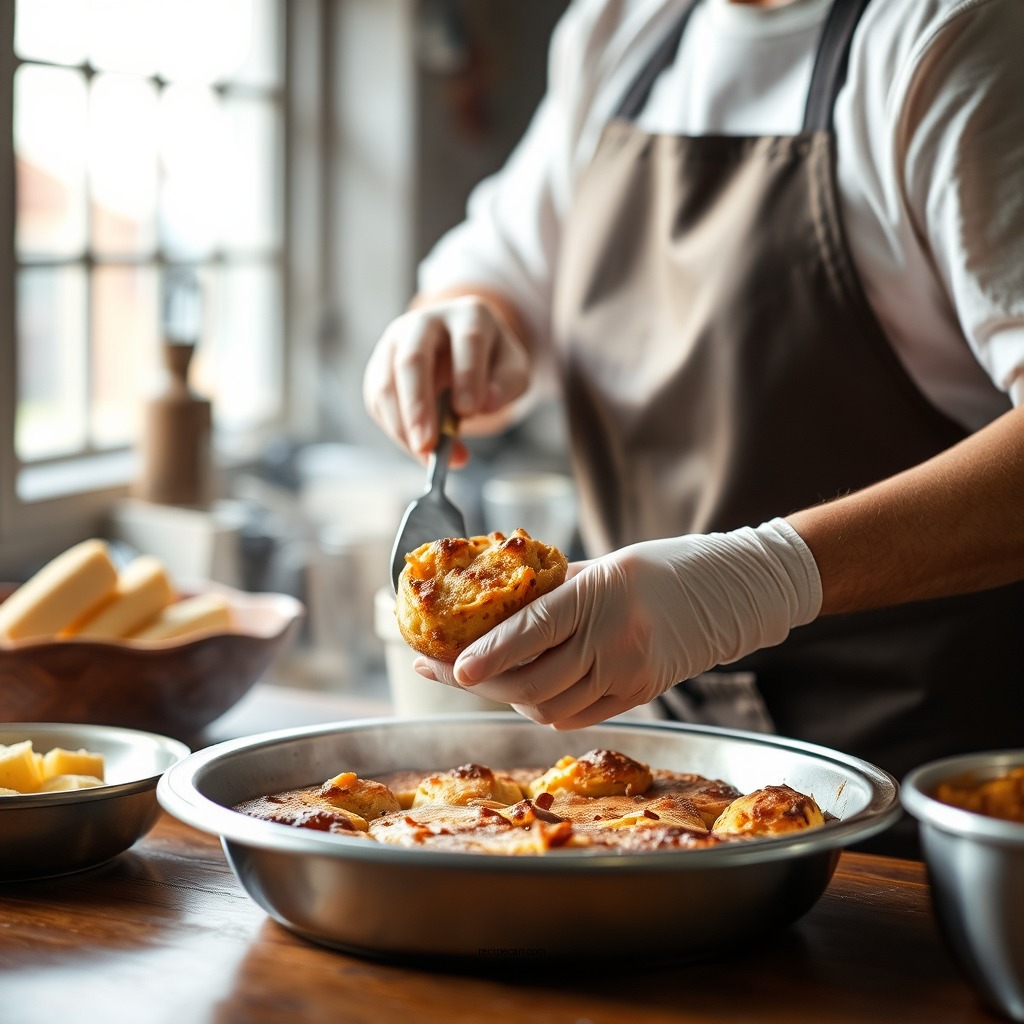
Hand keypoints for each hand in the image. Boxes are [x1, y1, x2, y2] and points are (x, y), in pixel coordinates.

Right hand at [362, 293, 529, 462]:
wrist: (463, 355)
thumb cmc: (490, 363)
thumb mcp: (512, 370)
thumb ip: (506, 385)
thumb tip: (486, 404)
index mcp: (469, 316)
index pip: (468, 340)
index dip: (468, 375)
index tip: (469, 411)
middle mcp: (426, 322)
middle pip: (412, 358)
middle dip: (418, 405)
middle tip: (429, 444)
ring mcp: (396, 343)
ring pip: (385, 382)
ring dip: (401, 424)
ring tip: (425, 453)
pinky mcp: (380, 367)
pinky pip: (377, 401)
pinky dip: (394, 430)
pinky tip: (416, 447)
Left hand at [415, 519, 821, 728]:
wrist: (730, 593)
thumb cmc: (662, 568)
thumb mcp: (603, 564)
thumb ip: (551, 587)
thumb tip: (496, 602)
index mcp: (601, 595)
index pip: (533, 632)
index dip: (487, 654)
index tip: (448, 666)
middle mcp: (614, 640)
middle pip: (532, 682)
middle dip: (481, 683)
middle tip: (443, 670)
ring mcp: (628, 674)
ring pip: (549, 706)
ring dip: (507, 697)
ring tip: (479, 678)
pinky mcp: (637, 696)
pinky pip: (575, 715)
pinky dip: (542, 707)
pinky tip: (522, 689)